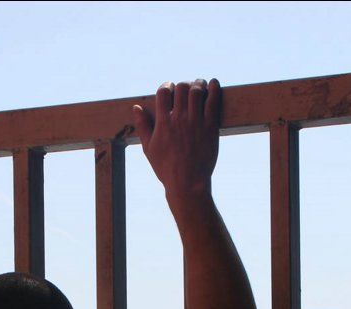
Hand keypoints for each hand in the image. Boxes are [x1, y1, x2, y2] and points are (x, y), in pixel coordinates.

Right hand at [132, 79, 220, 204]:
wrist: (187, 182)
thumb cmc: (166, 167)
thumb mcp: (148, 148)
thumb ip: (142, 126)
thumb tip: (136, 107)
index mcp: (163, 122)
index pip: (163, 92)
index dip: (167, 85)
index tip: (170, 88)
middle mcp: (179, 119)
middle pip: (182, 87)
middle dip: (183, 84)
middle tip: (186, 88)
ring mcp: (196, 121)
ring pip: (197, 90)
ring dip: (198, 83)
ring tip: (199, 85)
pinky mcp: (211, 126)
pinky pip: (213, 101)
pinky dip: (214, 88)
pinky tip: (213, 83)